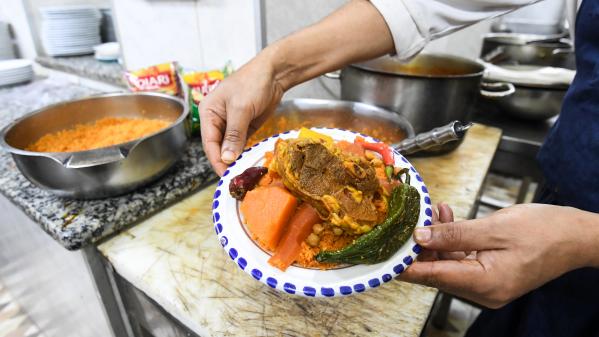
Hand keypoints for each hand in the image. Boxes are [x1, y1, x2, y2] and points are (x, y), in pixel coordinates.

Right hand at [199, 55, 284, 174]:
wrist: (274, 73)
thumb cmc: (253, 83)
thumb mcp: (241, 109)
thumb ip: (234, 135)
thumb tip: (226, 158)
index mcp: (208, 112)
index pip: (209, 142)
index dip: (216, 160)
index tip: (225, 175)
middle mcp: (217, 119)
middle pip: (218, 147)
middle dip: (225, 162)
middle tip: (235, 179)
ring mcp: (231, 124)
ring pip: (229, 148)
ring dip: (235, 160)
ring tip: (243, 175)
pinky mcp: (245, 126)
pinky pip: (241, 144)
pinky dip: (244, 153)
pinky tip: (249, 164)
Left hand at [401, 203, 595, 307]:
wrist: (577, 237)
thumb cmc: (545, 231)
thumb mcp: (494, 228)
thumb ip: (454, 234)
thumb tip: (420, 237)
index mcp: (485, 283)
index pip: (433, 277)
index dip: (405, 265)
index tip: (384, 254)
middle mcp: (483, 291)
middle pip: (437, 271)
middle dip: (420, 246)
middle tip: (409, 220)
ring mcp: (487, 284)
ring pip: (448, 263)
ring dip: (437, 239)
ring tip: (432, 212)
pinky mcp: (491, 274)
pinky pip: (462, 259)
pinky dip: (452, 240)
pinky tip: (447, 217)